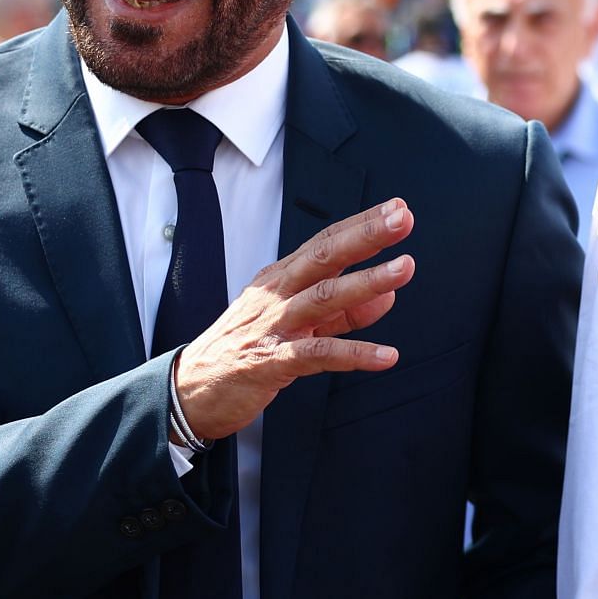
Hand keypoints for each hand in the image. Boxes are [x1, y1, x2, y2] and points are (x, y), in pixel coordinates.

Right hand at [175, 199, 415, 443]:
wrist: (192, 389)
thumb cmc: (246, 348)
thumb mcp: (297, 323)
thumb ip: (344, 313)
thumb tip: (387, 295)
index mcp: (281, 278)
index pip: (325, 242)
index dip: (360, 224)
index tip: (397, 209)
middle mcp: (277, 294)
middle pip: (324, 257)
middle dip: (364, 236)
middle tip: (402, 219)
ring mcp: (274, 326)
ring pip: (324, 297)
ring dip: (367, 281)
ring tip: (405, 268)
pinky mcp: (272, 362)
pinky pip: (318, 353)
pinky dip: (354, 354)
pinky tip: (387, 355)